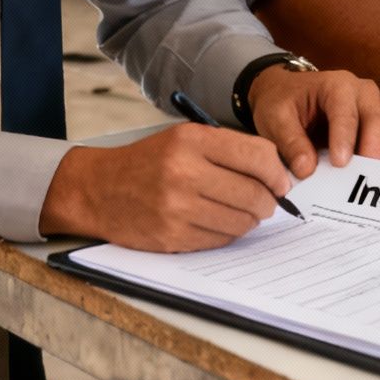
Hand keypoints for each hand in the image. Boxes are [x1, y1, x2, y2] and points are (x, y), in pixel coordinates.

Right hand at [37, 124, 294, 251]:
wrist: (99, 189)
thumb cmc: (148, 162)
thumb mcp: (184, 139)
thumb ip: (228, 149)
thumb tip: (277, 171)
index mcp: (191, 140)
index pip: (258, 155)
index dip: (277, 172)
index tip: (281, 181)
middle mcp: (184, 172)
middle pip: (254, 193)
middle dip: (269, 202)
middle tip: (266, 202)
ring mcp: (177, 208)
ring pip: (242, 221)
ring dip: (250, 220)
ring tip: (242, 212)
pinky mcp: (172, 236)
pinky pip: (221, 240)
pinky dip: (228, 234)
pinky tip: (218, 222)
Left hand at [249, 63, 379, 176]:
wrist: (292, 95)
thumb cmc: (285, 104)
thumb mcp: (274, 119)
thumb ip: (289, 142)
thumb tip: (307, 169)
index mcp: (334, 86)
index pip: (345, 111)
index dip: (345, 138)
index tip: (341, 164)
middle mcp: (363, 91)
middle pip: (378, 118)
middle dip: (375, 149)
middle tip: (366, 178)